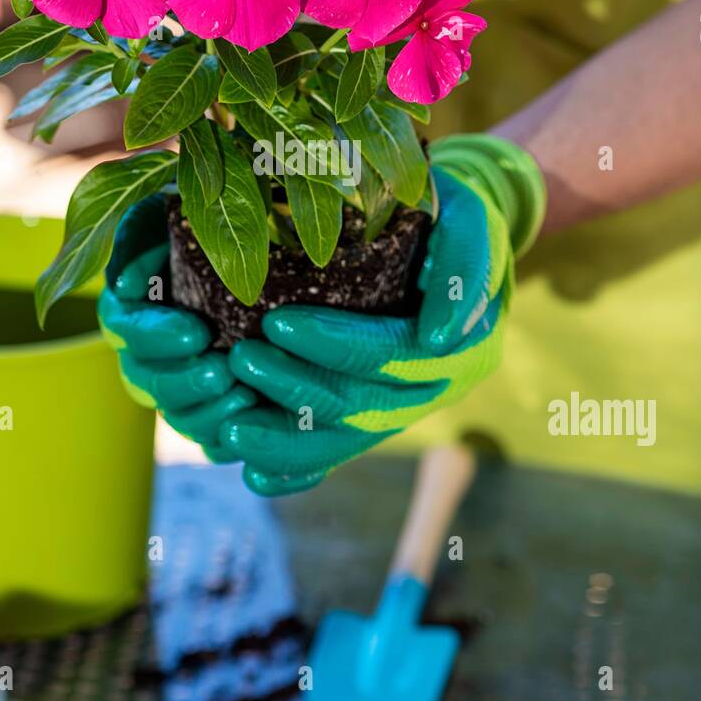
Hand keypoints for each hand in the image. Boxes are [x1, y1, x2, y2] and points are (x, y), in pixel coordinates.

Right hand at [98, 194, 255, 459]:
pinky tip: (256, 426)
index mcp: (133, 305)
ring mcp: (181, 385)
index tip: (194, 331)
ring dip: (206, 412)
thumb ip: (148, 229)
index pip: (125, 328)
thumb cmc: (223, 221)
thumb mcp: (179, 208)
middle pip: (145, 382)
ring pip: (178, 416)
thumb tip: (131, 280)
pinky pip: (213, 440)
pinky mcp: (216, 410)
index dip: (153, 336)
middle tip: (220, 371)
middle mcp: (149, 352)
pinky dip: (230, 439)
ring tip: (244, 397)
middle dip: (180, 381)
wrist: (274, 251)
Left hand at [218, 135, 545, 495]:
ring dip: (287, 441)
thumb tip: (438, 337)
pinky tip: (255, 478)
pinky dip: (298, 469)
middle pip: (362, 401)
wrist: (455, 248)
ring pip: (345, 437)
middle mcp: (437, 389)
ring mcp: (406, 409)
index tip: (277, 324)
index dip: (335, 343)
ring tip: (230, 431)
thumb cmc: (455, 222)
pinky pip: (338, 452)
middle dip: (295, 387)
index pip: (392, 351)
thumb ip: (464, 268)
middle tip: (239, 361)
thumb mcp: (470, 225)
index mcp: (464, 348)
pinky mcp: (378, 418)